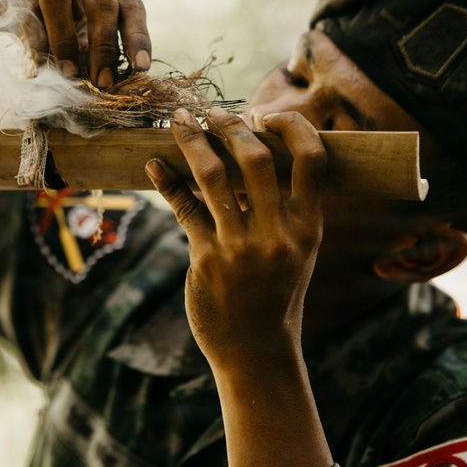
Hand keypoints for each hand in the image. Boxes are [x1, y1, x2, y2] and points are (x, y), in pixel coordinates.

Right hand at [0, 0, 150, 87]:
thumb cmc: (48, 13)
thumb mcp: (81, 19)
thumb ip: (99, 38)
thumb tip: (118, 79)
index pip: (130, 4)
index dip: (137, 37)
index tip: (140, 68)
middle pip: (101, 1)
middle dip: (104, 46)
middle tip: (102, 82)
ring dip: (65, 42)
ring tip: (68, 74)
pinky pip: (23, 10)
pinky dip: (33, 41)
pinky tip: (37, 65)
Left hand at [146, 107, 326, 372]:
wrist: (257, 352)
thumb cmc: (275, 294)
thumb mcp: (295, 251)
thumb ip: (283, 208)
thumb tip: (255, 152)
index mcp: (307, 227)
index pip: (312, 158)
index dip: (291, 125)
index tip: (265, 113)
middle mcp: (278, 234)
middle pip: (256, 158)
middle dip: (231, 126)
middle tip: (213, 114)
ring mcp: (241, 248)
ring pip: (214, 176)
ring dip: (193, 141)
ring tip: (180, 122)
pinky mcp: (207, 260)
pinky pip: (184, 208)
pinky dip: (167, 181)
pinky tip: (155, 165)